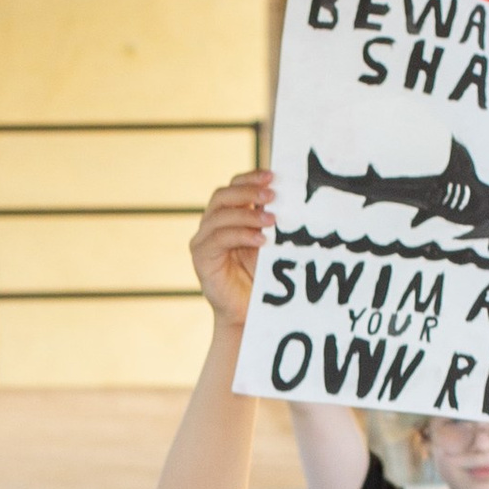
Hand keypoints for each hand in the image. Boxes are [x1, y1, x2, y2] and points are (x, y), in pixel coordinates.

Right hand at [190, 167, 277, 328]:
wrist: (247, 313)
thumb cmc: (259, 278)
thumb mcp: (268, 242)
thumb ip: (270, 220)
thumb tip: (287, 195)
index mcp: (227, 217)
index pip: (233, 187)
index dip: (250, 178)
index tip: (272, 176)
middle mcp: (211, 225)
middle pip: (222, 196)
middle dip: (248, 191)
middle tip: (272, 195)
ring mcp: (203, 241)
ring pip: (220, 215)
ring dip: (248, 214)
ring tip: (272, 220)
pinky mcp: (201, 258)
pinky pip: (219, 238)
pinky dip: (241, 235)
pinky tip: (260, 239)